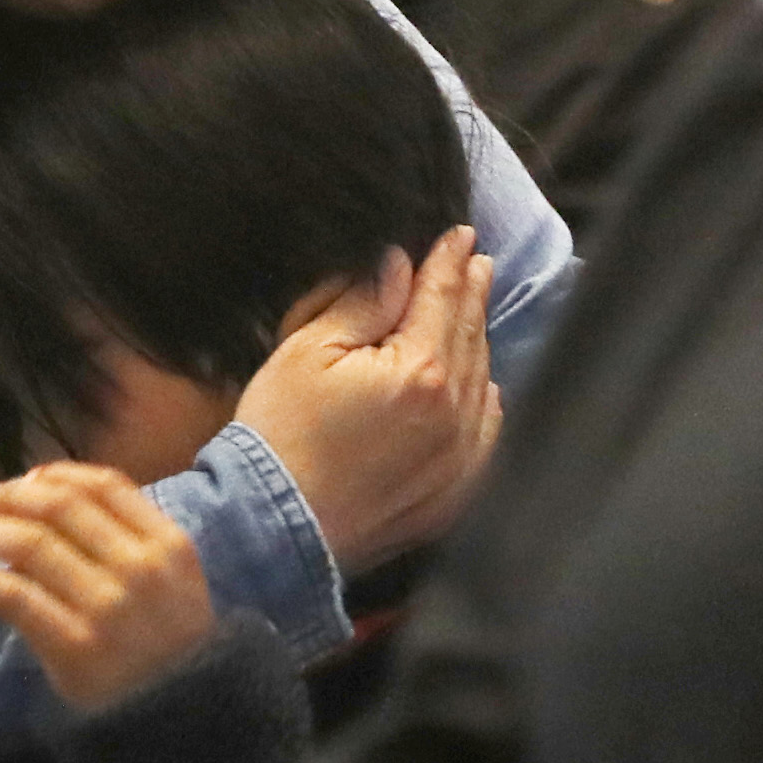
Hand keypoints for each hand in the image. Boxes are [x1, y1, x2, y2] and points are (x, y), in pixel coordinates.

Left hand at [0, 463, 216, 709]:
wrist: (183, 716)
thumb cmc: (170, 642)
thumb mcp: (174, 580)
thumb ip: (131, 538)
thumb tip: (48, 497)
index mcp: (168, 544)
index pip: (105, 486)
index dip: (58, 475)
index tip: (28, 480)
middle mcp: (139, 568)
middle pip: (61, 508)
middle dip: (14, 498)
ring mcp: (106, 607)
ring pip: (31, 546)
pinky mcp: (73, 645)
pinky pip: (12, 598)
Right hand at [237, 225, 501, 571]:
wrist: (276, 528)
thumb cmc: (281, 433)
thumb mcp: (308, 351)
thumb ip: (363, 304)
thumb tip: (399, 265)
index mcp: (420, 371)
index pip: (443, 298)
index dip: (449, 261)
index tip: (460, 235)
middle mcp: (454, 414)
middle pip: (469, 335)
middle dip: (470, 293)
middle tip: (475, 261)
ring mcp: (460, 459)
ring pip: (483, 381)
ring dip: (477, 341)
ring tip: (473, 310)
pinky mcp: (454, 493)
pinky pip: (485, 432)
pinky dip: (484, 400)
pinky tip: (479, 383)